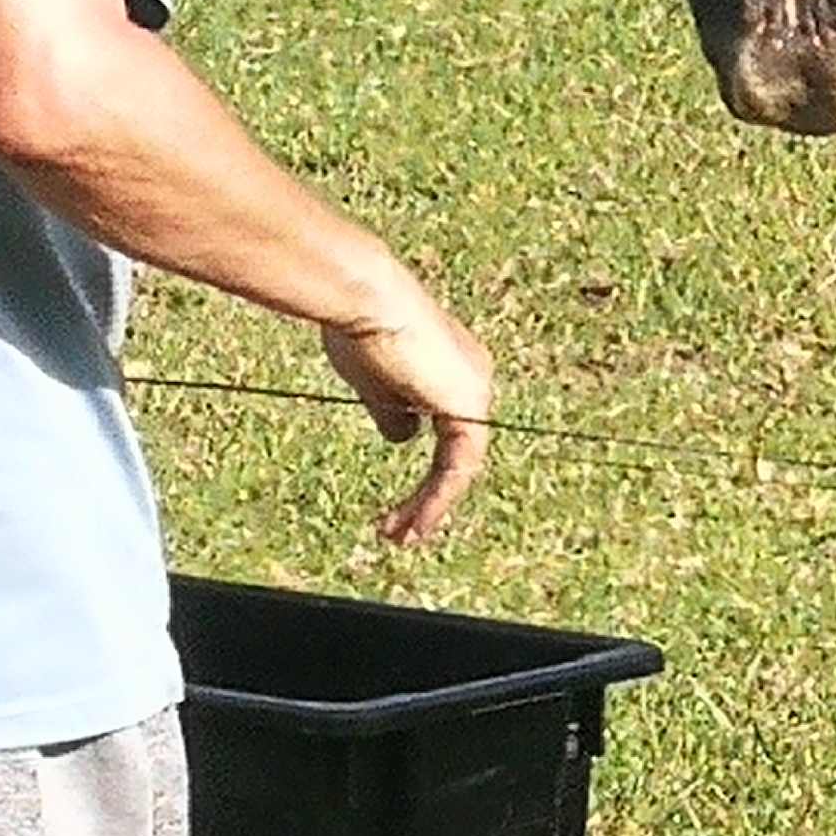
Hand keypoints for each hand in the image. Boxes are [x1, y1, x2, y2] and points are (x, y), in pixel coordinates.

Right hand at [320, 281, 494, 544]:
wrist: (366, 298)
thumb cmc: (360, 326)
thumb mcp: (373, 382)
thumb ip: (392, 410)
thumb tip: (402, 436)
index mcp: (452, 370)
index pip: (447, 434)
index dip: (427, 474)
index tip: (398, 502)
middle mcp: (472, 379)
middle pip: (457, 454)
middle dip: (429, 498)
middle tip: (400, 531)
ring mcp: (475, 392)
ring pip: (458, 467)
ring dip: (430, 507)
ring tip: (400, 537)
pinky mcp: (468, 408)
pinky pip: (457, 468)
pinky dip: (435, 500)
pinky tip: (413, 525)